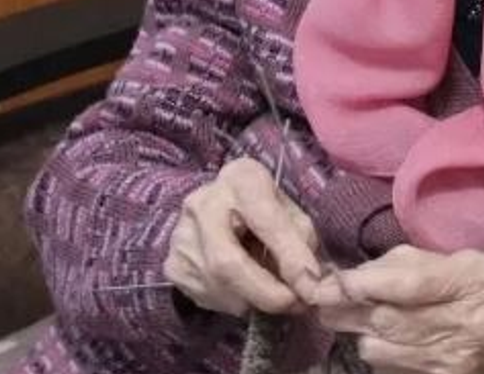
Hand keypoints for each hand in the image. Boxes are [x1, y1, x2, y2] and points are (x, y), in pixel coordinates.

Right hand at [163, 157, 322, 317]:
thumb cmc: (265, 210)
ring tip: (276, 296)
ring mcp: (181, 236)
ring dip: (253, 301)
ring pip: (217, 286)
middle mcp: (201, 203)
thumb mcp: (291, 213)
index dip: (290, 256)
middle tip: (294, 305)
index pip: (264, 220)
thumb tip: (310, 284)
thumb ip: (301, 243)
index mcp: (241, 179)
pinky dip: (235, 303)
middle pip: (227, 262)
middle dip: (265, 292)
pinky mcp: (173, 265)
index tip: (311, 284)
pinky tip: (246, 290)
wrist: (221, 211)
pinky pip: (207, 296)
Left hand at [313, 246, 483, 373]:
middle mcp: (468, 323)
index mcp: (471, 281)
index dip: (367, 284)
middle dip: (347, 310)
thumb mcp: (442, 263)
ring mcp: (454, 360)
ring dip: (360, 334)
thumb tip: (344, 279)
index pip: (410, 285)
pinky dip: (377, 355)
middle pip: (388, 320)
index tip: (335, 282)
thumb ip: (397, 266)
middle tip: (321, 300)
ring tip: (358, 320)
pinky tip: (383, 342)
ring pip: (380, 350)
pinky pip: (387, 370)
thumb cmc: (462, 290)